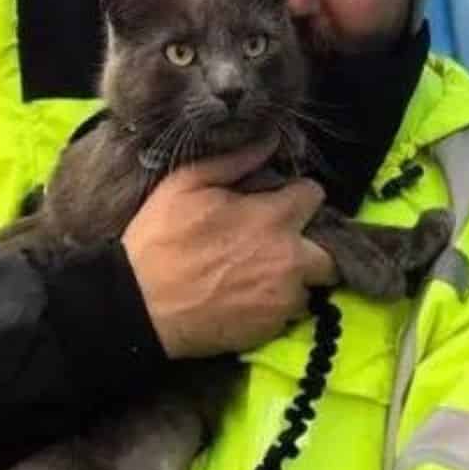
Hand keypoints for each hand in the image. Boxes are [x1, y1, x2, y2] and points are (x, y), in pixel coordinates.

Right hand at [122, 143, 337, 357]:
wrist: (139, 306)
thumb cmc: (160, 239)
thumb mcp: (186, 184)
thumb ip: (235, 161)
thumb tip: (270, 140)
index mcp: (274, 218)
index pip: (314, 195)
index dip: (297, 196)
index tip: (281, 203)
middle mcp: (291, 259)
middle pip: (330, 252)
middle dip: (313, 247)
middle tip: (283, 247)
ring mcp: (284, 298)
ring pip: (310, 285)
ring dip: (295, 279)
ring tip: (264, 276)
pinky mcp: (272, 329)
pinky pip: (289, 313)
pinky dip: (277, 306)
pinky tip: (249, 299)